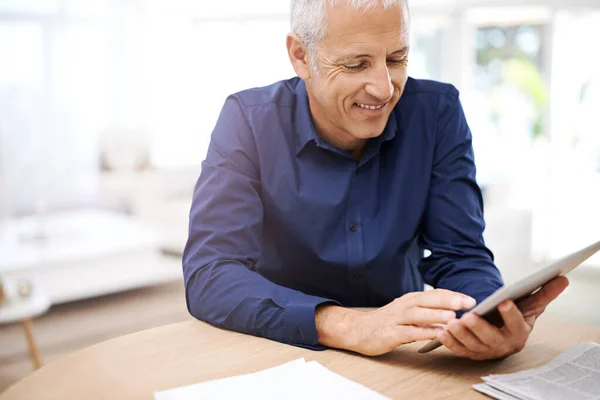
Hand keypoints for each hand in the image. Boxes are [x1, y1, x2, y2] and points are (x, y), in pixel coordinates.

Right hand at [316, 289, 475, 355]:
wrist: (357, 330)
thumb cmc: (386, 323)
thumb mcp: (407, 314)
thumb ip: (428, 314)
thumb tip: (453, 315)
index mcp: (410, 300)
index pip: (434, 293)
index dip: (453, 295)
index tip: (472, 300)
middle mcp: (404, 306)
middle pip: (427, 299)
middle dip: (448, 299)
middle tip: (468, 303)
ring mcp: (396, 319)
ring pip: (418, 314)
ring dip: (436, 314)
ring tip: (454, 316)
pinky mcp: (390, 333)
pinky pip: (409, 332)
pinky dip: (423, 332)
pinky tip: (436, 335)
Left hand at [438, 276, 568, 359]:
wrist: (503, 331)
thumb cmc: (517, 314)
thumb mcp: (530, 304)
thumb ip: (544, 292)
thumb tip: (563, 277)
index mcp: (519, 333)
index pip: (516, 324)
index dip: (510, 314)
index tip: (503, 301)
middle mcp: (502, 345)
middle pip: (491, 339)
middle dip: (480, 328)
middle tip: (469, 316)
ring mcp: (485, 351)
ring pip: (472, 345)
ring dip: (461, 335)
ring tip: (451, 323)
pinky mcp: (469, 352)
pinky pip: (458, 349)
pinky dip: (449, 342)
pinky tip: (441, 332)